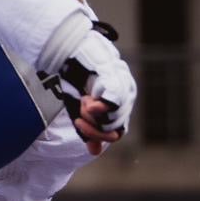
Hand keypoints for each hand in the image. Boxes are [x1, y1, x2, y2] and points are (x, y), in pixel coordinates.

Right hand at [58, 27, 134, 154]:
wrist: (71, 49)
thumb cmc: (75, 77)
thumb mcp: (80, 107)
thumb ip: (89, 127)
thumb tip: (95, 151)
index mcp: (121, 105)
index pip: (116, 133)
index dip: (98, 135)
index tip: (79, 126)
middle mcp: (128, 97)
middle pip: (115, 129)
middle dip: (93, 127)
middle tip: (78, 116)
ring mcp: (125, 88)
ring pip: (113, 118)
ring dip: (92, 115)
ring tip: (82, 102)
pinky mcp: (117, 79)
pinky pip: (113, 101)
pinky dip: (101, 107)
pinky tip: (88, 104)